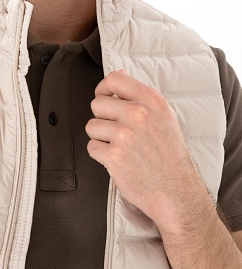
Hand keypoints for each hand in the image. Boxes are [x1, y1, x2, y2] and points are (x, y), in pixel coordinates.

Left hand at [85, 70, 203, 230]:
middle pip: (97, 103)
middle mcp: (138, 114)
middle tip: (118, 132)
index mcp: (152, 101)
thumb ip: (139, 96)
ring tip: (121, 147)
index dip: (103, 88)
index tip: (105, 98)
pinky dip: (101, 155)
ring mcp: (125, 135)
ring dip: (101, 137)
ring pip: (91, 126)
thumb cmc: (169, 155)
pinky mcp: (114, 156)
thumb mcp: (163, 117)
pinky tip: (118, 160)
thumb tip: (118, 76)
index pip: (114, 78)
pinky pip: (92, 147)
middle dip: (103, 118)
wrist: (177, 193)